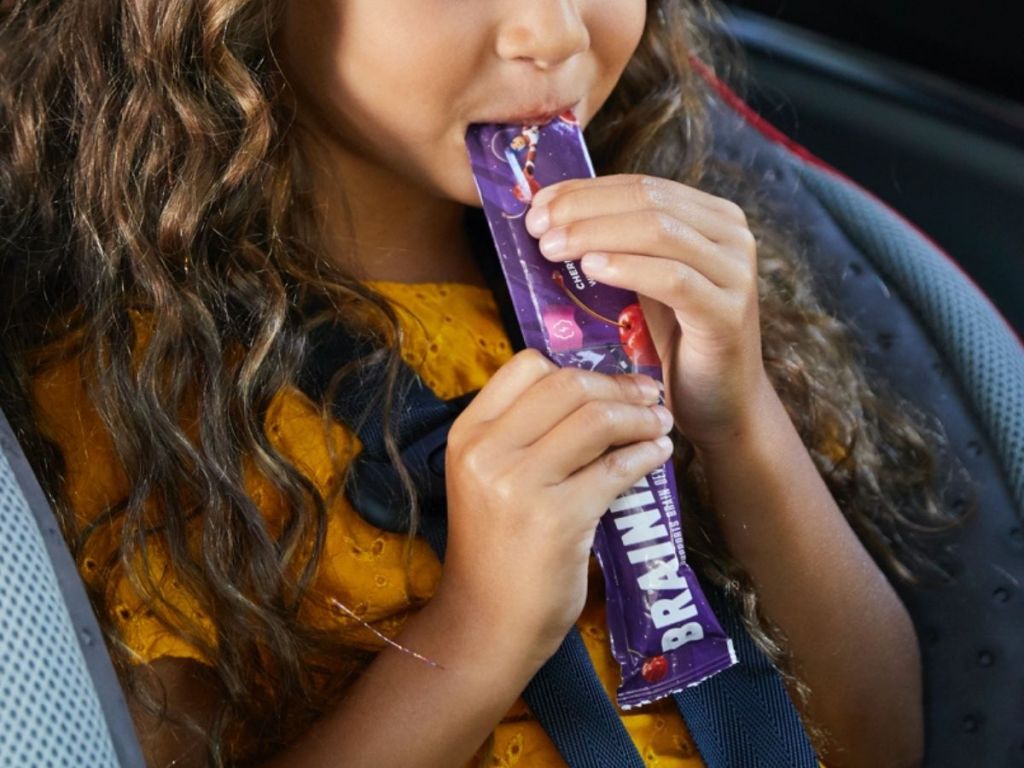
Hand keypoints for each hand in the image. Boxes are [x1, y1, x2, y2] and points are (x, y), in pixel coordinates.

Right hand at [441, 349, 674, 663]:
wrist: (487, 622)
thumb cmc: (496, 548)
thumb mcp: (489, 478)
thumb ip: (524, 435)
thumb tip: (597, 393)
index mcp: (468, 434)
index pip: (525, 366)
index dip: (576, 368)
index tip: (609, 384)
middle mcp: (487, 451)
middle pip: (567, 386)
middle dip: (619, 387)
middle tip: (649, 397)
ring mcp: (519, 485)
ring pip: (596, 420)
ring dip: (641, 417)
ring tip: (660, 424)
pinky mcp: (557, 519)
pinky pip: (615, 469)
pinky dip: (646, 455)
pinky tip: (658, 456)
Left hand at [526, 175, 768, 448]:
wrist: (721, 403)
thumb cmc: (674, 342)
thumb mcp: (643, 282)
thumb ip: (616, 246)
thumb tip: (550, 216)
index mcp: (712, 216)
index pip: (641, 186)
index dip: (586, 190)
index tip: (538, 205)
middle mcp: (731, 235)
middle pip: (648, 201)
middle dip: (584, 209)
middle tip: (537, 226)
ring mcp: (735, 272)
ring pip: (659, 232)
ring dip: (595, 234)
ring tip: (551, 247)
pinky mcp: (728, 313)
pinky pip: (673, 279)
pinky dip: (627, 268)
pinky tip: (591, 269)